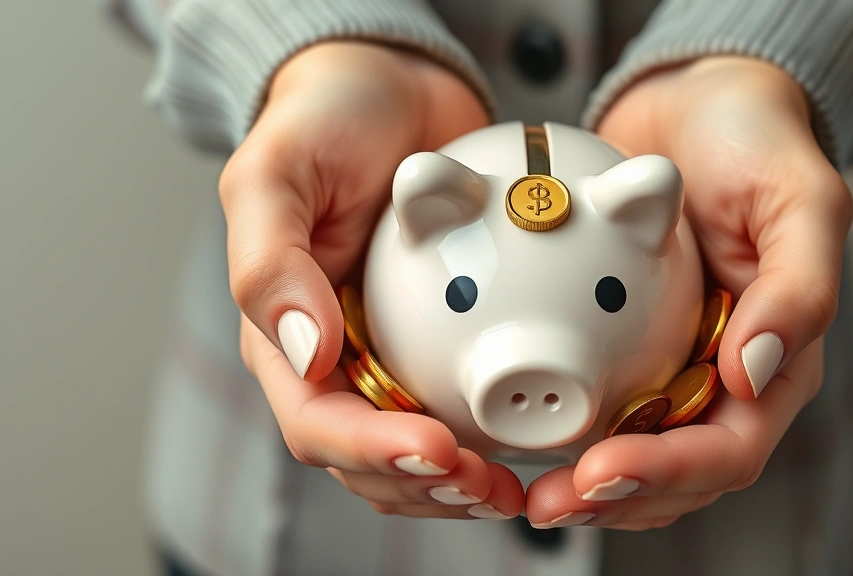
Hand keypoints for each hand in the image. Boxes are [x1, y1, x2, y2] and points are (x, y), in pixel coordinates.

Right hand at [226, 42, 523, 519]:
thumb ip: (271, 258)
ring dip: (460, 484)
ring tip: (514, 485)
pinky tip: (534, 437)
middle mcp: (334, 358)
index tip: (435, 449)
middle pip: (368, 458)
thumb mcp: (277, 170)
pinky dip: (492, 434)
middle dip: (424, 485)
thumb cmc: (325, 120)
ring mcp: (390, 354)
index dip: (371, 450)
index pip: (317, 420)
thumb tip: (300, 351)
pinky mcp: (441, 341)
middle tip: (486, 483)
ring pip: (417, 453)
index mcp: (283, 332)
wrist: (393, 89)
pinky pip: (464, 405)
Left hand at [524, 57, 851, 528]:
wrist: (695, 104)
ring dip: (583, 485)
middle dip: (616, 497)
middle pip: (676, 472)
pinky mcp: (623, 345)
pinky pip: (593, 404)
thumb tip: (756, 373)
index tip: (601, 468)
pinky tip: (511, 429)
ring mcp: (670, 365)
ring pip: (631, 454)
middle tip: (549, 501)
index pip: (729, 446)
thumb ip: (798, 285)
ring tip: (524, 490)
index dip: (670, 472)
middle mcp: (723, 377)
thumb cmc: (756, 143)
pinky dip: (560, 428)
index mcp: (777, 360)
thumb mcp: (798, 197)